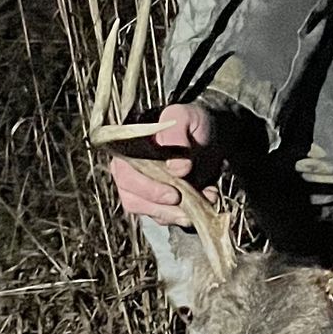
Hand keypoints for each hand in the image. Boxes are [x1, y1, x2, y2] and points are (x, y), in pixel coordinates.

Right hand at [109, 102, 221, 223]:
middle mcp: (129, 169)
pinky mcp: (157, 201)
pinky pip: (163, 216)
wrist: (208, 135)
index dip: (146, 188)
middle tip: (186, 203)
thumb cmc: (192, 123)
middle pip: (131, 198)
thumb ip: (177, 134)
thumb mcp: (187, 117)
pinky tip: (206, 198)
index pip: (124, 173)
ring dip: (173, 214)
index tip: (174, 195)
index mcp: (128, 147)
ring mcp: (142, 187)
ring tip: (202, 201)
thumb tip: (177, 168)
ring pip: (146, 211)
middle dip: (160, 206)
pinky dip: (184, 214)